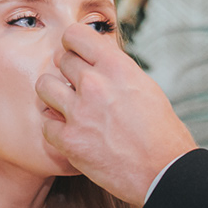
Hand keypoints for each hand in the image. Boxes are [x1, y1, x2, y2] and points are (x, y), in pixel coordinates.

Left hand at [36, 22, 196, 203]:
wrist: (163, 173)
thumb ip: (116, 72)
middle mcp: (94, 84)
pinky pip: (46, 124)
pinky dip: (56, 130)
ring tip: (68, 108)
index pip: (75, 34)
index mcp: (116, 67)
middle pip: (60, 60)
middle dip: (68, 73)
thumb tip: (97, 63)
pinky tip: (72, 134)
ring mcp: (79, 112)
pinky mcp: (69, 140)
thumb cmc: (161, 133)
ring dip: (54, 96)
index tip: (77, 55)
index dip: (73, 44)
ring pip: (44, 86)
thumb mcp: (145, 88)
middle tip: (80, 90)